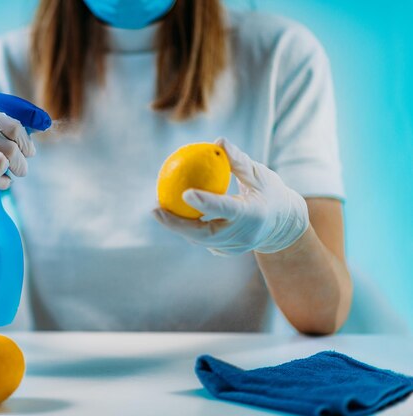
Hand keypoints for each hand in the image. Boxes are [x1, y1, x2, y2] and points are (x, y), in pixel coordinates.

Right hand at [0, 104, 35, 217]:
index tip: (29, 152)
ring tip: (5, 174)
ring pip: (2, 165)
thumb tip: (45, 125)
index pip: (15, 128)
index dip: (26, 144)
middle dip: (21, 164)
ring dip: (9, 174)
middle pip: (11, 149)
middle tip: (19, 170)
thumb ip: (9, 129)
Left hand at [153, 138, 308, 255]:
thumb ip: (237, 160)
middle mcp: (243, 235)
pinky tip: (169, 214)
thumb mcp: (258, 173)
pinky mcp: (226, 251)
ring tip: (157, 209)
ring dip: (176, 226)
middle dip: (176, 224)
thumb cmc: (268, 191)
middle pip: (203, 233)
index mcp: (253, 214)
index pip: (226, 208)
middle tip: (155, 209)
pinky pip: (202, 239)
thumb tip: (218, 141)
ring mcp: (234, 247)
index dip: (205, 203)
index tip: (184, 193)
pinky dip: (186, 227)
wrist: (283, 224)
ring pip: (199, 239)